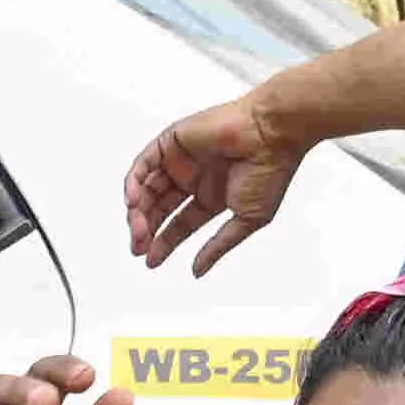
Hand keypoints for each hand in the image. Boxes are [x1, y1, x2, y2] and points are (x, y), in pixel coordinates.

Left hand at [126, 91, 308, 274]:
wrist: (272, 134)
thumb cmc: (270, 171)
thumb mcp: (247, 220)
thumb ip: (219, 246)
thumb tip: (198, 270)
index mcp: (213, 196)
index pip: (180, 223)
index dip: (164, 242)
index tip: (151, 260)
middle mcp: (195, 178)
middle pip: (159, 209)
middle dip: (146, 230)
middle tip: (139, 248)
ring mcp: (182, 160)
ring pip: (147, 189)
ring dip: (138, 212)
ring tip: (139, 231)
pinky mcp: (172, 141)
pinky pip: (144, 163)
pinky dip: (133, 182)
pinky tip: (132, 203)